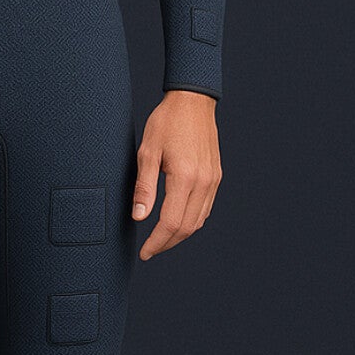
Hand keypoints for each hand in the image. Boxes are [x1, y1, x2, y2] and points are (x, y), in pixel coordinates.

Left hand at [131, 89, 221, 258]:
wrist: (193, 102)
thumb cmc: (166, 122)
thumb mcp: (147, 152)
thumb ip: (144, 187)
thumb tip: (138, 217)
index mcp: (185, 177)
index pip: (170, 223)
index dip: (156, 242)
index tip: (144, 252)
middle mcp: (203, 182)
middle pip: (186, 227)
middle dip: (166, 243)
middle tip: (149, 250)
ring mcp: (212, 180)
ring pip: (198, 221)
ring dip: (179, 235)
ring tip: (160, 239)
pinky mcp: (216, 177)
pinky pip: (205, 208)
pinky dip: (191, 221)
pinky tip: (176, 221)